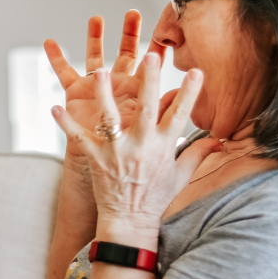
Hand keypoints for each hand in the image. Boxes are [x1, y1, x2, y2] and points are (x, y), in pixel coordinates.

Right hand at [45, 11, 171, 161]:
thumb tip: (179, 94)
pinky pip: (63, 74)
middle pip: (126, 55)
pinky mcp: (76, 95)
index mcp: (139, 96)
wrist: (111, 174)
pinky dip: (56, 59)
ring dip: (95, 38)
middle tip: (133, 14)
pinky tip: (49, 42)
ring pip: (95, 57)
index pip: (150, 70)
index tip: (165, 35)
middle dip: (130, 34)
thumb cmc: (137, 161)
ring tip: (96, 18)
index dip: (157, 54)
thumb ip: (166, 112)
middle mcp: (118, 88)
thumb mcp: (156, 138)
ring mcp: (97, 90)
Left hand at [51, 53, 221, 235]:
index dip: (189, 93)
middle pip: (147, 108)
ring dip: (104, 95)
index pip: (180, 114)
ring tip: (99, 71)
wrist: (129, 222)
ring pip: (111, 118)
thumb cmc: (155, 198)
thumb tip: (221, 139)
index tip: (196, 71)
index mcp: (163, 147)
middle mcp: (141, 146)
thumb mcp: (182, 175)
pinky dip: (66, 124)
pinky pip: (79, 138)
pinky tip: (55, 107)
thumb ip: (199, 152)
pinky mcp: (96, 159)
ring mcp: (117, 152)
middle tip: (152, 56)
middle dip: (150, 81)